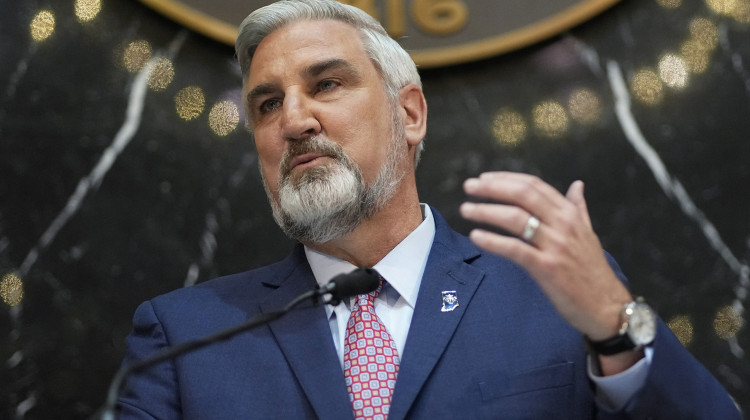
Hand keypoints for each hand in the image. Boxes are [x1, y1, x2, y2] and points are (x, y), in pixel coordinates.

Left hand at [460, 172, 632, 341]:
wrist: (608, 307)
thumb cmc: (593, 272)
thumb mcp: (588, 235)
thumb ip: (578, 208)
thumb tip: (577, 184)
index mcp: (570, 214)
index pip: (534, 185)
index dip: (506, 178)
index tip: (484, 177)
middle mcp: (564, 225)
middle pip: (523, 195)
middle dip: (492, 188)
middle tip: (469, 186)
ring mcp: (555, 246)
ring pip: (516, 218)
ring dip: (487, 211)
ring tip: (466, 210)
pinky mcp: (547, 268)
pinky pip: (515, 249)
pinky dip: (493, 241)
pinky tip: (476, 237)